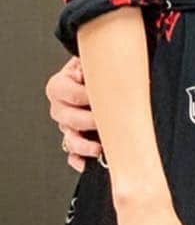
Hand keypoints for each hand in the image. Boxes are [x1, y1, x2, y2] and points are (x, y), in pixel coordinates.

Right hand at [47, 56, 99, 171]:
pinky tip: (87, 163)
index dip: (85, 95)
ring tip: (98, 147)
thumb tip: (90, 70)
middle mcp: (60, 107)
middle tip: (104, 121)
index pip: (68, 92)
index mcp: (59, 85)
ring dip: (83, 145)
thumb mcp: (91, 61)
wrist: (101, 79)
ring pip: (69, 138)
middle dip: (87, 120)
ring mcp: (66, 126)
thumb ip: (91, 65)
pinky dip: (79, 160)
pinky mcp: (75, 140)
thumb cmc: (97, 70)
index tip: (102, 97)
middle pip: (68, 118)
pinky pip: (73, 154)